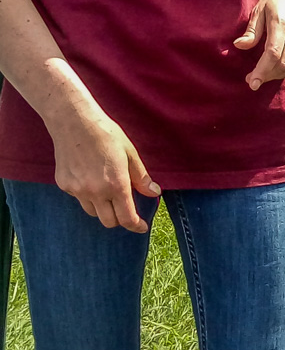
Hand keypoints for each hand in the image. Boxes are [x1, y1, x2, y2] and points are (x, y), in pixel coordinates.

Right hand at [50, 110, 159, 232]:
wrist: (74, 123)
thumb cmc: (107, 134)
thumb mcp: (130, 153)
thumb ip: (141, 177)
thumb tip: (154, 193)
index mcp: (116, 185)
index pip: (126, 218)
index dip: (136, 226)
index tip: (142, 227)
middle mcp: (95, 192)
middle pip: (109, 221)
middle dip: (120, 219)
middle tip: (127, 209)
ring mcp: (77, 190)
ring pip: (93, 212)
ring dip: (103, 208)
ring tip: (109, 191)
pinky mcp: (65, 185)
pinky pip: (79, 198)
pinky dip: (88, 195)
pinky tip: (90, 177)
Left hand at [234, 0, 284, 89]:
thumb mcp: (259, 9)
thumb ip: (252, 31)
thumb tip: (239, 46)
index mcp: (281, 23)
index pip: (272, 54)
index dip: (261, 72)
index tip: (251, 83)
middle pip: (283, 64)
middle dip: (267, 76)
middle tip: (254, 78)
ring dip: (279, 76)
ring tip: (268, 74)